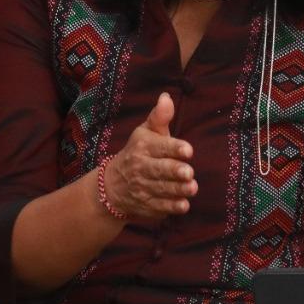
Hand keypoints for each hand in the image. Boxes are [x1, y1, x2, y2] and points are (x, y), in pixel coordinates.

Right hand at [103, 92, 196, 219]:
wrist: (112, 186)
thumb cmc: (138, 153)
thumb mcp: (145, 133)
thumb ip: (159, 117)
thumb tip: (167, 97)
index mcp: (143, 147)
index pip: (160, 147)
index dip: (174, 148)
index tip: (188, 150)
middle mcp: (141, 168)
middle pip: (160, 170)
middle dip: (174, 171)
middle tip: (189, 173)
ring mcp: (143, 188)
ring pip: (162, 190)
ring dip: (177, 190)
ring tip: (192, 188)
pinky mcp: (146, 205)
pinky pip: (160, 207)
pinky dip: (171, 207)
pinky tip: (183, 205)